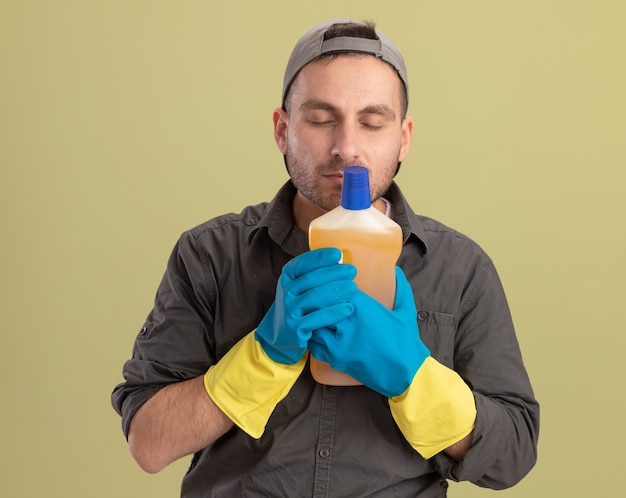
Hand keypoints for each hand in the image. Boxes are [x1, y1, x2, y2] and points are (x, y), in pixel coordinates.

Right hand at [255, 248, 357, 363]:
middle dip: (333, 273)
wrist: (282, 335)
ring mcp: (289, 310)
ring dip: (335, 291)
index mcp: (287, 277)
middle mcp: (286, 292)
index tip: (337, 254)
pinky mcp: (294, 328)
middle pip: (310, 279)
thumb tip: (340, 259)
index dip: (319, 257)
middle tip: (352, 271)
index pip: (302, 263)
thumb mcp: (300, 287)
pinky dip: (333, 313)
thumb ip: (315, 274)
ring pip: (313, 298)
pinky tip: (348, 308)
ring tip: (353, 288)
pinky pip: (316, 319)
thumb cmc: (299, 306)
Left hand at [309, 266, 429, 396]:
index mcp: (363, 309)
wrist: (407, 375)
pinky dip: (313, 337)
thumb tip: (396, 271)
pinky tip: (317, 333)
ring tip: (315, 314)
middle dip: (318, 299)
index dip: (332, 282)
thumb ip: (400, 289)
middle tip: (317, 295)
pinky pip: (314, 345)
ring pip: (312, 324)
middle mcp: (348, 325)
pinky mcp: (336, 359)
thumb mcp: (406, 311)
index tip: (333, 281)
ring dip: (313, 318)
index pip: (335, 288)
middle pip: (319, 304)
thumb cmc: (407, 343)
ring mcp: (339, 344)